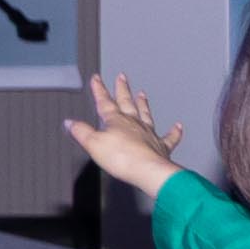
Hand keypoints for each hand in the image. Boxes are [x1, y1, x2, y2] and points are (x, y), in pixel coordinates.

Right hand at [66, 69, 184, 195]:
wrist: (148, 171)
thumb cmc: (122, 158)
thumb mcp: (92, 144)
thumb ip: (81, 132)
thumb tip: (71, 122)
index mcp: (116, 121)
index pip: (104, 102)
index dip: (99, 90)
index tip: (97, 79)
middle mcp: (134, 124)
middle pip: (126, 102)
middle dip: (122, 89)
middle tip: (122, 77)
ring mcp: (149, 134)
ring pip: (146, 114)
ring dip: (143, 104)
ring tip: (142, 94)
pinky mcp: (161, 147)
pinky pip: (170, 138)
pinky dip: (175, 132)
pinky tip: (178, 126)